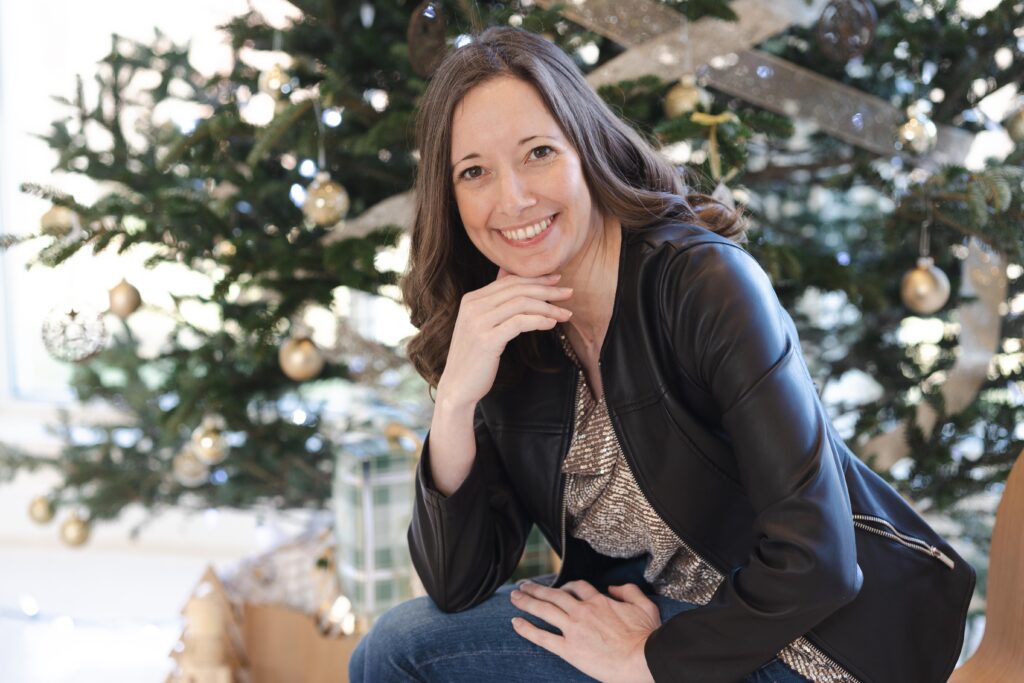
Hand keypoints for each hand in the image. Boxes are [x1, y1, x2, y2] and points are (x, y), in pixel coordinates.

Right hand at [436, 266, 572, 407]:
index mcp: (471, 299)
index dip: (536, 279)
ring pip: (521, 304)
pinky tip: (551, 324)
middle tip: (569, 293)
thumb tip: (507, 272)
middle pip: (517, 289)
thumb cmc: (475, 356)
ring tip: (565, 314)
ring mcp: (478, 322)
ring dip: (548, 307)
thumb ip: (494, 301)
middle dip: (547, 289)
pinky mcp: (487, 340)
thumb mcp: (481, 324)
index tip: (557, 280)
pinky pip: (519, 323)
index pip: (509, 281)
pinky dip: (539, 321)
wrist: (457, 386)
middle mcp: (473, 306)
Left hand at [509, 580, 659, 682]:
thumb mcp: (645, 606)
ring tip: (514, 597)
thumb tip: (614, 587)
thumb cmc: (647, 637)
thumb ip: (629, 591)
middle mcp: (583, 611)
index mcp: (599, 601)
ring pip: (544, 610)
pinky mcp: (569, 650)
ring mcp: (574, 630)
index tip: (559, 588)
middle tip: (523, 585)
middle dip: (536, 589)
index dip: (566, 586)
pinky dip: (527, 629)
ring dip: (526, 601)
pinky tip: (515, 623)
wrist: (643, 660)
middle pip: (554, 594)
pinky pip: (542, 637)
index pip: (577, 587)